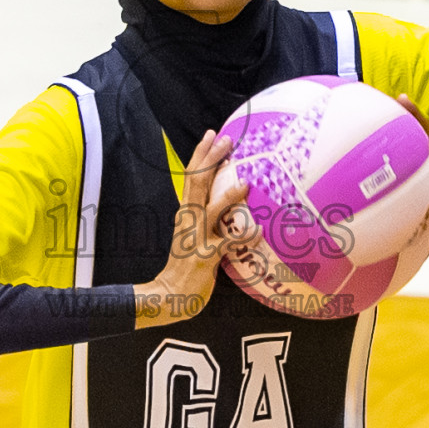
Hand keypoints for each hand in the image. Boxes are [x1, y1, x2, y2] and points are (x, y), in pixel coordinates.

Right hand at [134, 130, 252, 327]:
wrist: (169, 293)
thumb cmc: (185, 265)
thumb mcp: (192, 234)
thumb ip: (204, 216)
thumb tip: (221, 199)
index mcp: (185, 213)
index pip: (191, 177)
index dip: (201, 155)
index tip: (212, 134)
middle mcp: (188, 221)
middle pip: (198, 183)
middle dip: (212, 160)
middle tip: (226, 139)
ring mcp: (196, 238)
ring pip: (212, 210)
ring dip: (228, 196)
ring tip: (245, 183)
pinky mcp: (206, 257)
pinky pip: (227, 244)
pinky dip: (244, 236)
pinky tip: (259, 230)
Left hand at [397, 94, 428, 238]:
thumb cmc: (426, 196)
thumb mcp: (410, 184)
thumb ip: (392, 175)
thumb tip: (359, 168)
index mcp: (422, 158)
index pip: (411, 131)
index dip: (401, 114)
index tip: (388, 97)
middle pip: (425, 135)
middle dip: (417, 117)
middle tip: (405, 101)